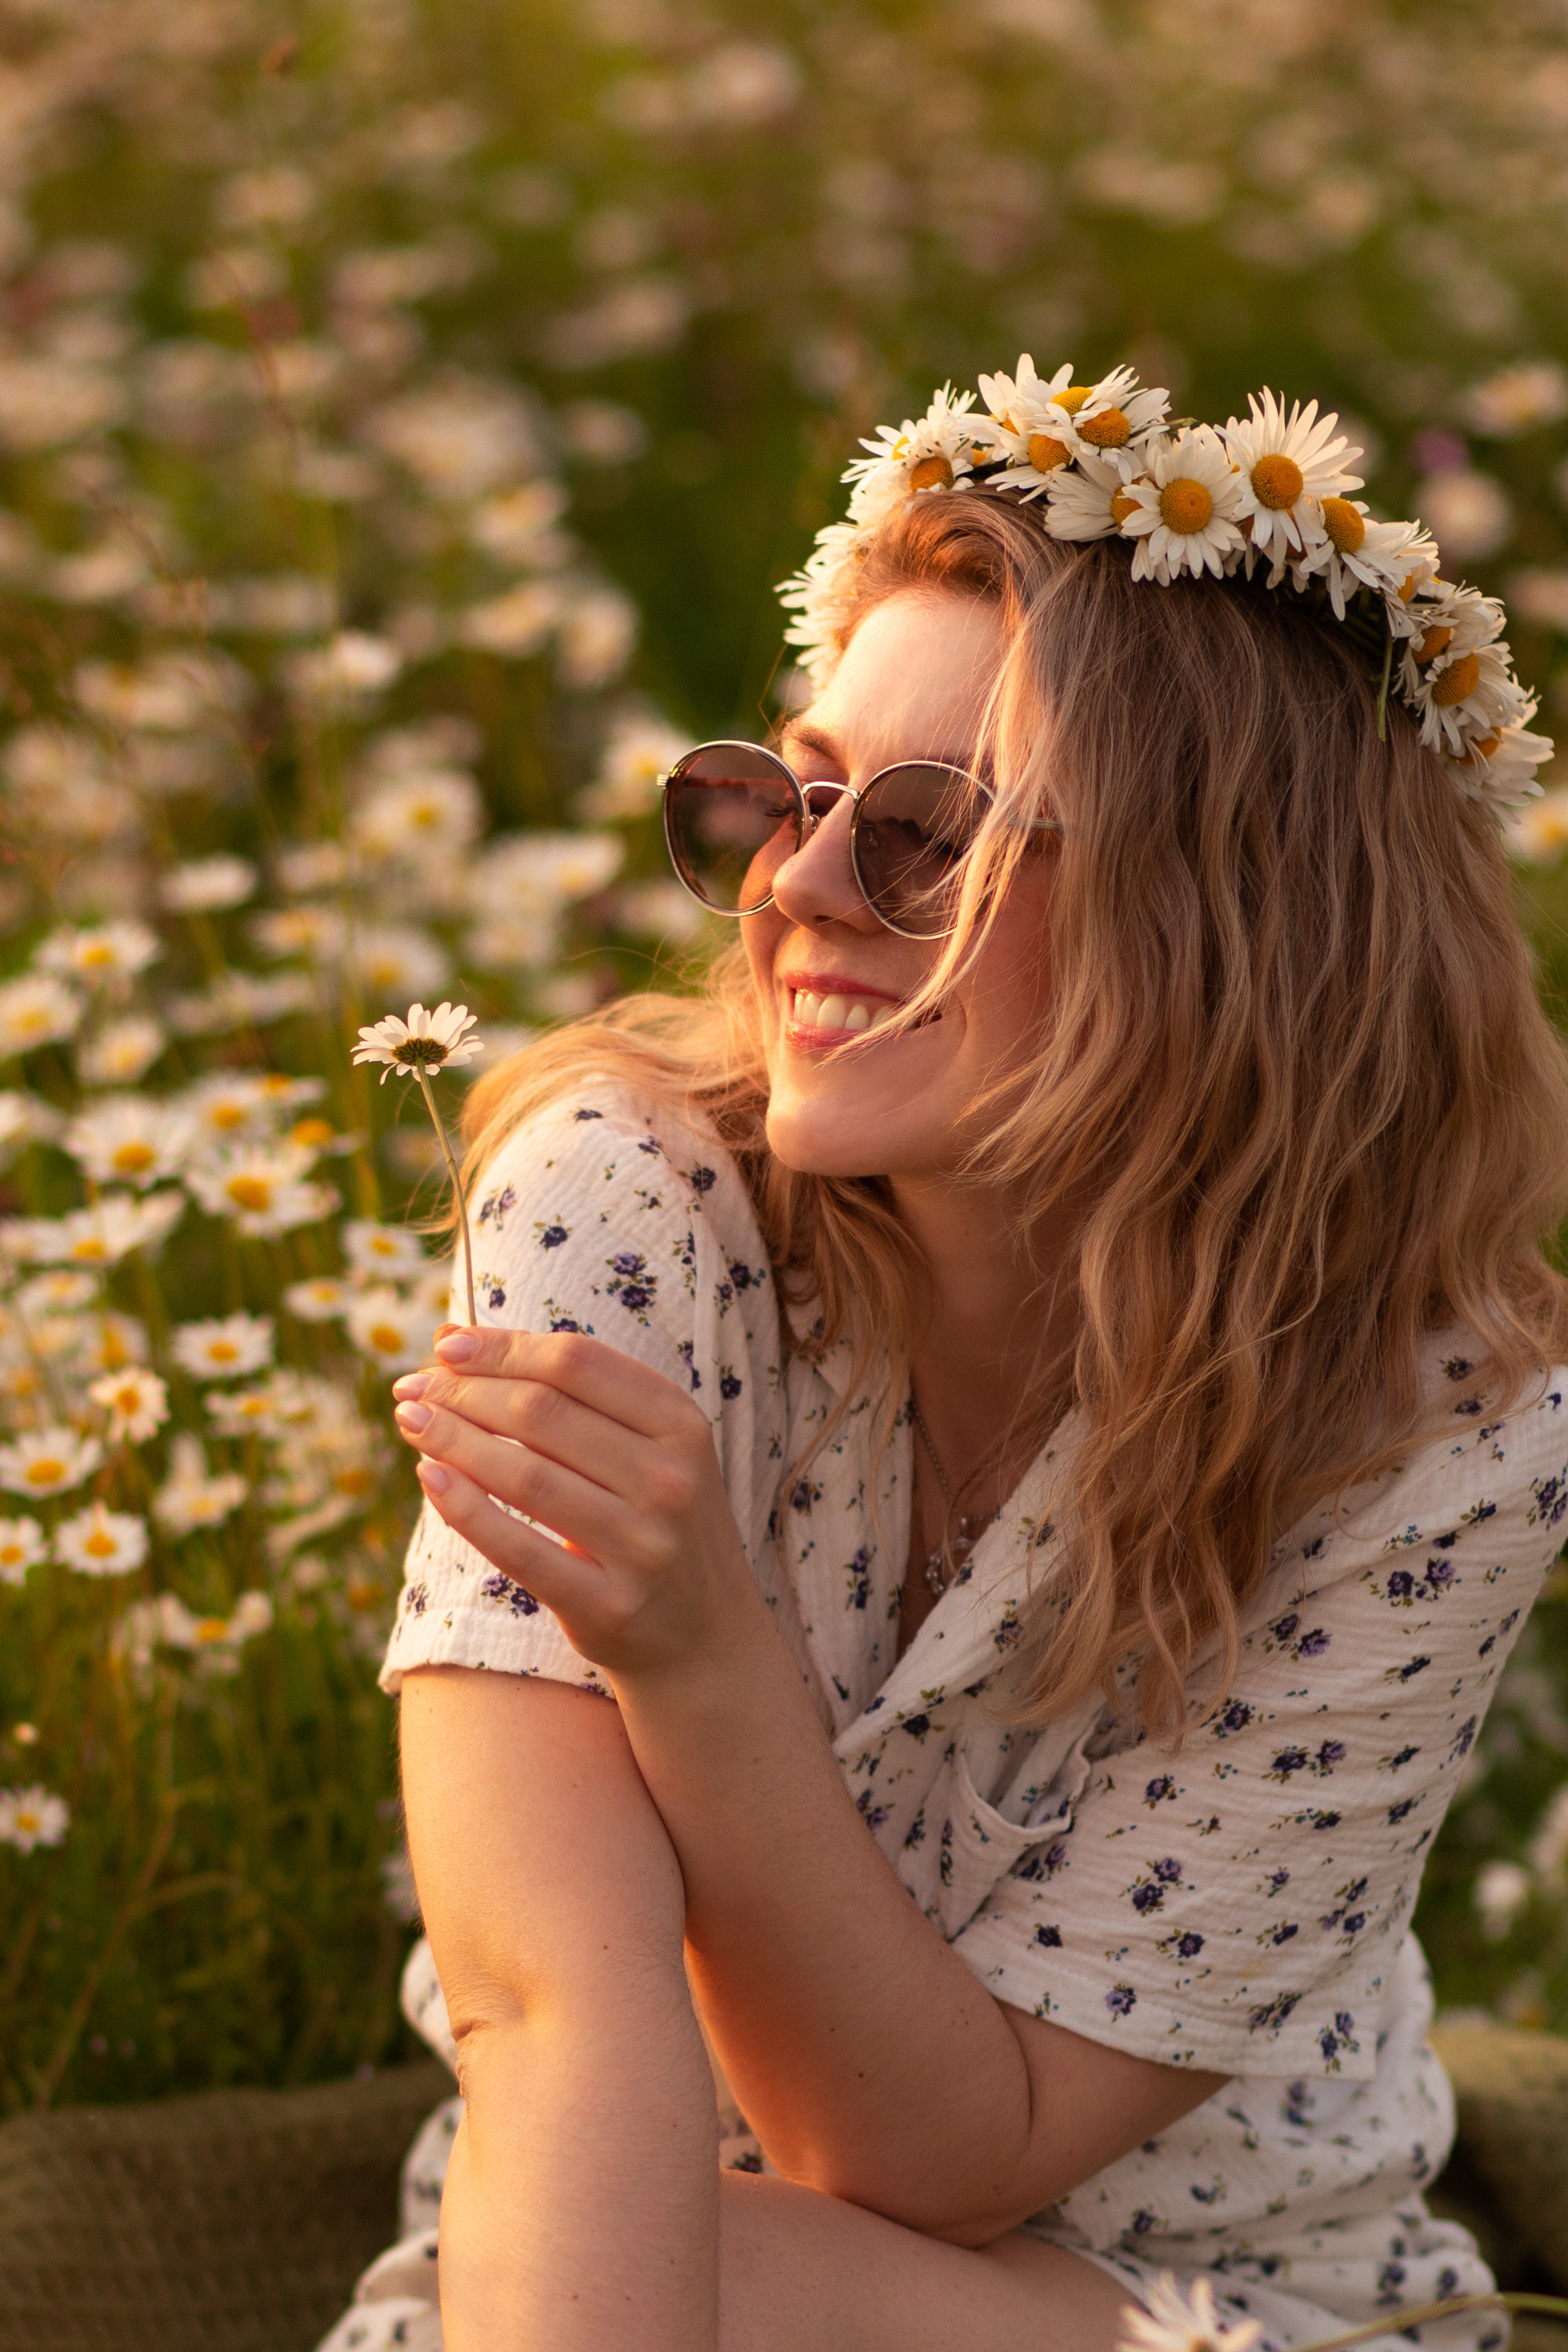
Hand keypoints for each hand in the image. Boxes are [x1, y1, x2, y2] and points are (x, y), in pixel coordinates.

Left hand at [390, 1324, 763, 1680]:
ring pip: (524, 1476)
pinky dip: (463, 1507)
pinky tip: (427, 1476)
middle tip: (411, 1388)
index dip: (502, 1347)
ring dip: (451, 1440)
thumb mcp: (651, 1449)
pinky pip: (518, 1548)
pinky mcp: (608, 1606)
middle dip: (462, 1392)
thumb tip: (454, 1344)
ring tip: (410, 1421)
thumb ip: (574, 1397)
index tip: (446, 1345)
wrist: (706, 1639)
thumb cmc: (655, 1522)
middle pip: (541, 1413)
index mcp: (681, 1425)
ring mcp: (643, 1546)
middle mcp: (670, 1481)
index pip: (576, 1363)